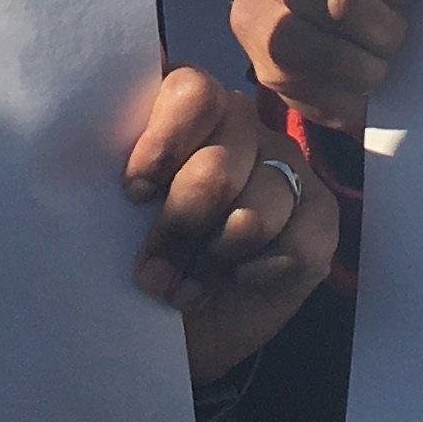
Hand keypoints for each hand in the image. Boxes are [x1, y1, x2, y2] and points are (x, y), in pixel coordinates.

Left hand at [122, 66, 335, 386]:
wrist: (174, 330)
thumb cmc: (133, 261)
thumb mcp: (105, 215)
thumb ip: (103, 175)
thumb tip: (104, 172)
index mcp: (186, 109)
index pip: (192, 92)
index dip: (163, 143)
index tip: (134, 194)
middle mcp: (241, 125)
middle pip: (217, 165)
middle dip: (180, 229)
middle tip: (152, 273)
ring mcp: (286, 166)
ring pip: (255, 212)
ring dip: (213, 260)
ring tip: (185, 289)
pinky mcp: (319, 215)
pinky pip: (297, 245)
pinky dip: (259, 273)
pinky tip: (238, 281)